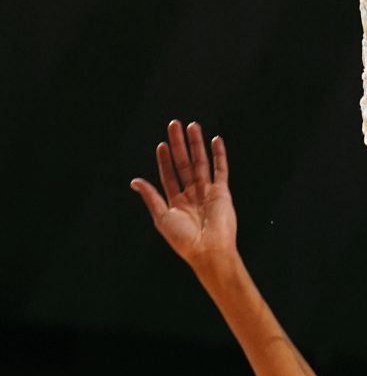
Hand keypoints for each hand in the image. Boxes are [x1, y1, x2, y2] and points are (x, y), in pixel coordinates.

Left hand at [131, 121, 236, 274]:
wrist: (209, 250)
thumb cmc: (184, 240)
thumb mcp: (161, 218)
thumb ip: (151, 197)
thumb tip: (135, 181)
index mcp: (176, 203)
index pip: (169, 175)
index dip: (165, 159)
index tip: (161, 144)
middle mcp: (192, 195)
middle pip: (184, 164)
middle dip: (179, 144)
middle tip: (174, 125)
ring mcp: (208, 193)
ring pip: (201, 163)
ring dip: (196, 144)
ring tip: (192, 126)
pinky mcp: (222, 193)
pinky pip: (221, 170)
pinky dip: (219, 155)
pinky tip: (215, 140)